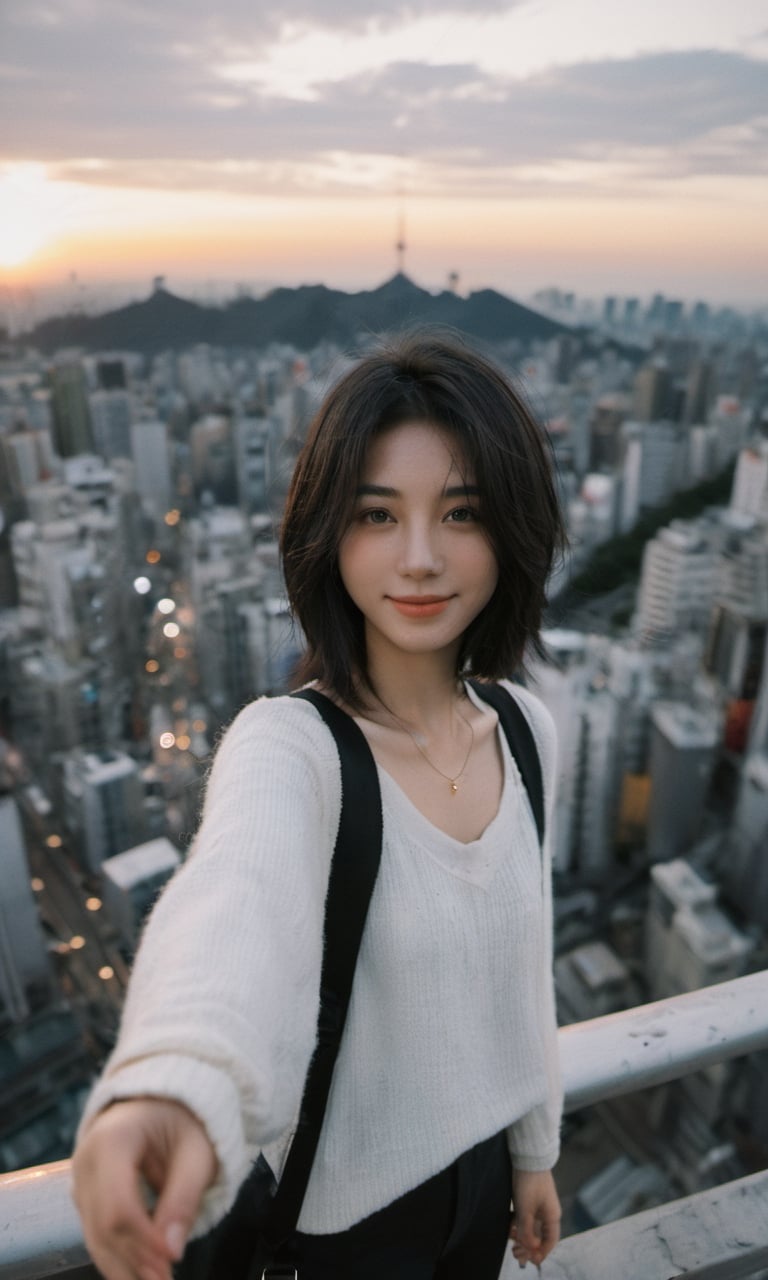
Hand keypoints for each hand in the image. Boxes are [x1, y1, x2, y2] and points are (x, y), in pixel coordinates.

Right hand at [71, 1096, 217, 1279]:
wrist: (160, 1101)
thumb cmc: (183, 1120)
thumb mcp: (197, 1151)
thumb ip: (184, 1197)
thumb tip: (172, 1251)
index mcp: (112, 1139)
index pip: (119, 1204)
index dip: (144, 1239)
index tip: (171, 1262)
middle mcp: (86, 1160)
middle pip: (103, 1225)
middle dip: (136, 1261)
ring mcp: (81, 1179)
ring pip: (95, 1237)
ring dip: (125, 1269)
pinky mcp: (86, 1197)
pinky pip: (98, 1235)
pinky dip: (120, 1259)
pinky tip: (143, 1276)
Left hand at [509, 1168, 560, 1268]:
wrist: (527, 1157)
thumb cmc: (529, 1182)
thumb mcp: (525, 1210)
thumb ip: (527, 1231)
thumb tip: (529, 1249)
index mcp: (552, 1216)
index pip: (550, 1241)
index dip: (541, 1253)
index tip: (531, 1261)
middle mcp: (547, 1213)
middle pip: (540, 1237)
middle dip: (529, 1248)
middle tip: (516, 1254)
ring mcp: (538, 1206)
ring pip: (531, 1228)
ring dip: (523, 1237)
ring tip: (512, 1242)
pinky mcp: (529, 1200)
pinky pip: (526, 1219)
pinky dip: (519, 1226)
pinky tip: (510, 1228)